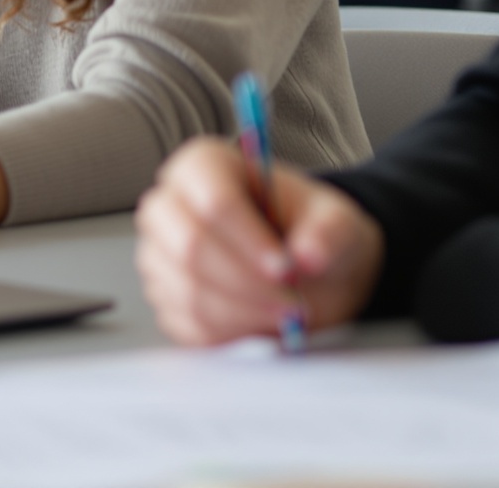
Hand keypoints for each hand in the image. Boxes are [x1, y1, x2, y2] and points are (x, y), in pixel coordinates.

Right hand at [136, 138, 382, 345]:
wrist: (302, 265)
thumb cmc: (309, 229)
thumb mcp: (336, 220)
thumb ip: (327, 232)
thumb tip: (309, 255)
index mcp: (205, 165)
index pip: (212, 200)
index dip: (249, 239)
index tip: (287, 267)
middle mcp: (171, 205)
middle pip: (189, 246)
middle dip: (245, 282)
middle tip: (291, 302)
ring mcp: (161, 253)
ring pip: (188, 289)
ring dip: (244, 312)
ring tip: (286, 314)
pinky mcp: (166, 296)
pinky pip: (187, 322)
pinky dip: (230, 333)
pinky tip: (262, 323)